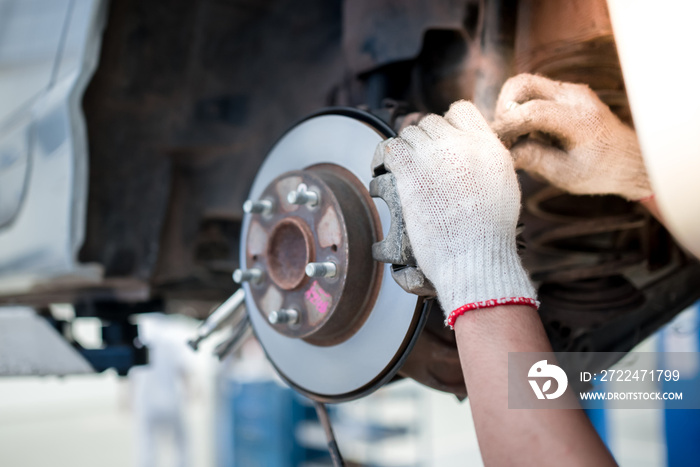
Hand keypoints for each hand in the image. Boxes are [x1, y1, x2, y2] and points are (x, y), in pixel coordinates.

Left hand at [377, 101, 536, 326]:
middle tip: (423, 163)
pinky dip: (385, 157)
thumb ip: (488, 160)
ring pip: (409, 134)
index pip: (461, 110)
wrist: (473, 256)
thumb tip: (473, 151)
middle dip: (426, 141)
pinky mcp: (410, 173)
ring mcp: (434, 156)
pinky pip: (390, 148)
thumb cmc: (490, 233)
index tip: (444, 142)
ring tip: (406, 171)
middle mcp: (460, 143)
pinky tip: (385, 170)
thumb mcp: (503, 186)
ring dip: (406, 150)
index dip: (449, 124)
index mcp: (488, 145)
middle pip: (432, 122)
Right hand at [492, 74, 651, 200]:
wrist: (627, 160)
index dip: (507, 125)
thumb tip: (504, 152)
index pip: (533, 111)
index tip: (494, 142)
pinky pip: (533, 90)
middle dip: (503, 107)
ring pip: (525, 83)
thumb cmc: (599, 172)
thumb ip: (534, 159)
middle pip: (523, 84)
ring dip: (509, 106)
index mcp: (581, 120)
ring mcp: (571, 90)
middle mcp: (576, 97)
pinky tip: (525, 131)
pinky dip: (519, 107)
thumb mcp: (565, 175)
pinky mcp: (566, 92)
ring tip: (513, 134)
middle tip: (502, 134)